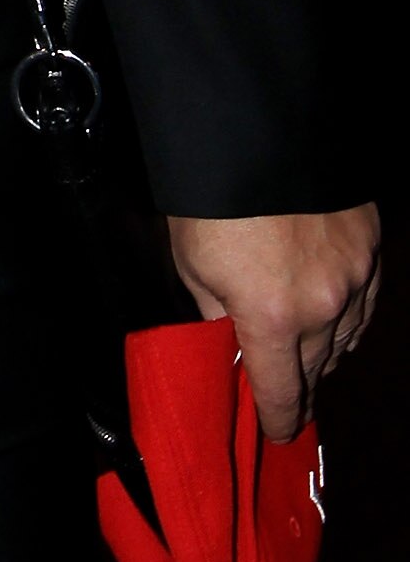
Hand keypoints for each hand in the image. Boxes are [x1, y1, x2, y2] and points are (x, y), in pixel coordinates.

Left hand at [168, 205, 380, 440]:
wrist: (255, 131)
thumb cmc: (210, 199)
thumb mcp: (192, 264)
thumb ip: (217, 316)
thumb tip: (233, 346)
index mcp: (271, 318)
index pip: (282, 393)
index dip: (278, 419)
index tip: (276, 430)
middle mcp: (321, 307)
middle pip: (316, 370)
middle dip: (298, 382)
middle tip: (286, 389)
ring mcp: (353, 278)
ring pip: (345, 339)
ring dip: (323, 349)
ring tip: (304, 350)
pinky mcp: (370, 250)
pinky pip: (364, 303)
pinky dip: (347, 316)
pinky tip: (332, 314)